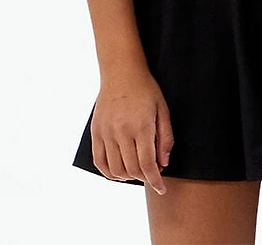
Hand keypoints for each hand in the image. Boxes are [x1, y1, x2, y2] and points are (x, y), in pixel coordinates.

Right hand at [90, 67, 174, 194]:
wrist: (121, 72)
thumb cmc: (146, 90)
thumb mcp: (163, 110)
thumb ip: (165, 138)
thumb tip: (163, 164)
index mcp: (141, 126)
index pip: (148, 164)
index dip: (155, 180)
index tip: (161, 189)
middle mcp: (122, 131)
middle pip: (132, 169)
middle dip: (144, 177)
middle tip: (151, 173)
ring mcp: (106, 132)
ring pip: (115, 170)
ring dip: (128, 177)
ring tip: (136, 171)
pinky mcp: (95, 132)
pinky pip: (99, 161)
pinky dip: (109, 172)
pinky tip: (119, 171)